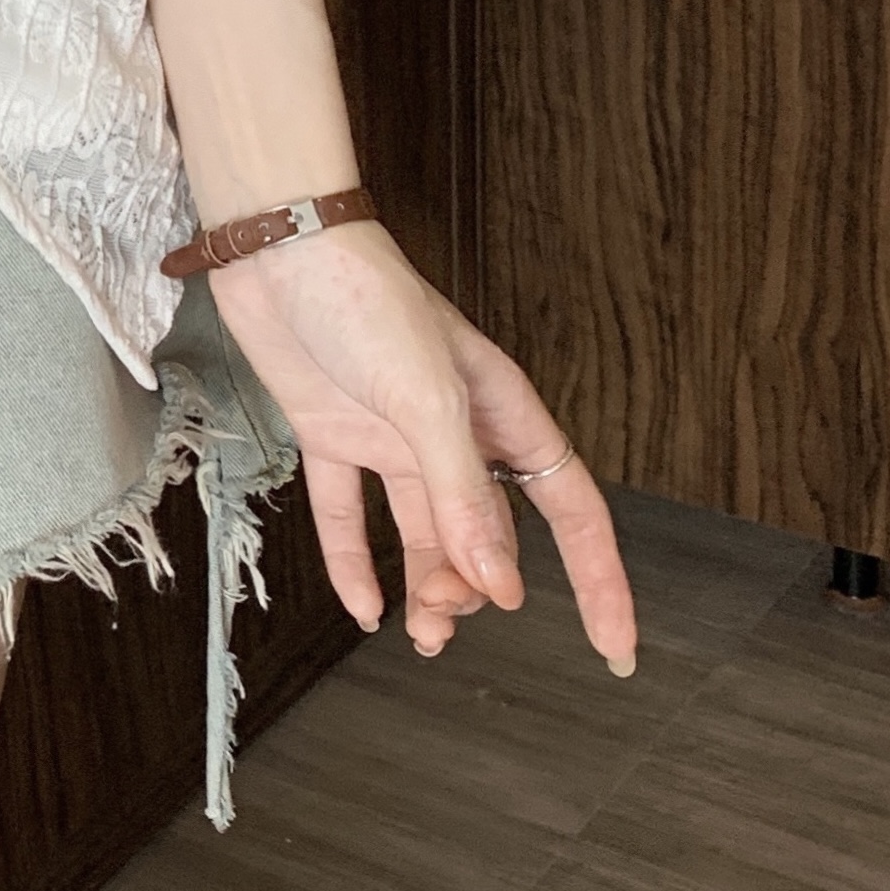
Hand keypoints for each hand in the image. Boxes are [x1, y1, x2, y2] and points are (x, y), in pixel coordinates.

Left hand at [206, 222, 638, 673]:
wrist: (275, 245)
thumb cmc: (363, 294)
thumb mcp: (427, 397)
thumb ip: (462, 492)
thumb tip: (497, 581)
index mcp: (499, 412)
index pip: (570, 508)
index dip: (598, 577)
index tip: (614, 645)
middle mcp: (449, 430)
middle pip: (487, 533)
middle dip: (477, 586)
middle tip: (446, 618)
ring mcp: (389, 433)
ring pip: (424, 532)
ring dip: (427, 585)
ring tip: (420, 630)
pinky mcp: (331, 432)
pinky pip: (348, 511)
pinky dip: (354, 562)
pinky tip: (363, 607)